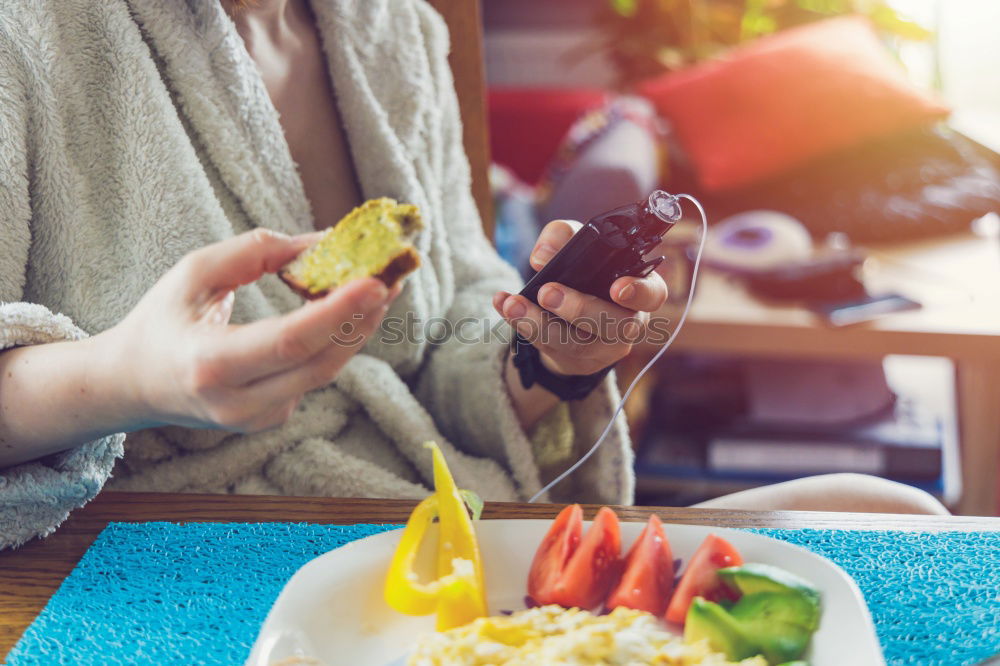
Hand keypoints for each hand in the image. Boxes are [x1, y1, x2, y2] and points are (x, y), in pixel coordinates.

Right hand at [104, 229, 396, 432]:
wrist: (134, 384)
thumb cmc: (162, 321)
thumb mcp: (193, 274)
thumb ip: (254, 254)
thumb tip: (322, 243)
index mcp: (209, 364)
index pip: (289, 341)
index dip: (337, 312)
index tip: (375, 283)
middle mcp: (237, 403)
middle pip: (320, 361)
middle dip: (362, 317)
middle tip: (392, 276)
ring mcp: (257, 418)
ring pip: (324, 371)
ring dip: (357, 329)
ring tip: (381, 288)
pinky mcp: (271, 419)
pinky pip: (313, 377)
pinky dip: (334, 343)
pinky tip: (345, 313)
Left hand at [493, 219, 667, 377]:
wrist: (571, 314)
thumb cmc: (585, 273)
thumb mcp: (578, 246)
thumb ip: (563, 237)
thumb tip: (543, 257)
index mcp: (638, 292)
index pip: (652, 295)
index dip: (639, 292)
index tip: (617, 287)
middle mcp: (627, 324)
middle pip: (614, 325)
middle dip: (579, 309)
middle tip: (548, 291)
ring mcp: (602, 349)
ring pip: (576, 344)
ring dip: (539, 323)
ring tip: (513, 303)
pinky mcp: (576, 362)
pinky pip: (549, 349)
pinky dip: (521, 325)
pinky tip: (502, 305)